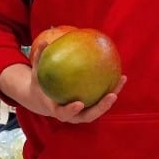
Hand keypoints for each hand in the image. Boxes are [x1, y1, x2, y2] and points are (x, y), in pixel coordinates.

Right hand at [0, 64, 124, 124]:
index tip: (79, 103)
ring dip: (112, 99)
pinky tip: (121, 76)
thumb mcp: (37, 74)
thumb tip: (44, 42)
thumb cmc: (40, 86)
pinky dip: (112, 90)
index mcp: (57, 110)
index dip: (71, 110)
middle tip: (111, 96)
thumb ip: (40, 59)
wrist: (43, 100)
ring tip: (121, 81)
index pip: (64, 114)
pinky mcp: (90, 108)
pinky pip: (101, 100)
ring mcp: (82, 113)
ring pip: (99, 109)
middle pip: (88, 116)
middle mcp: (72, 115)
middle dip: (101, 108)